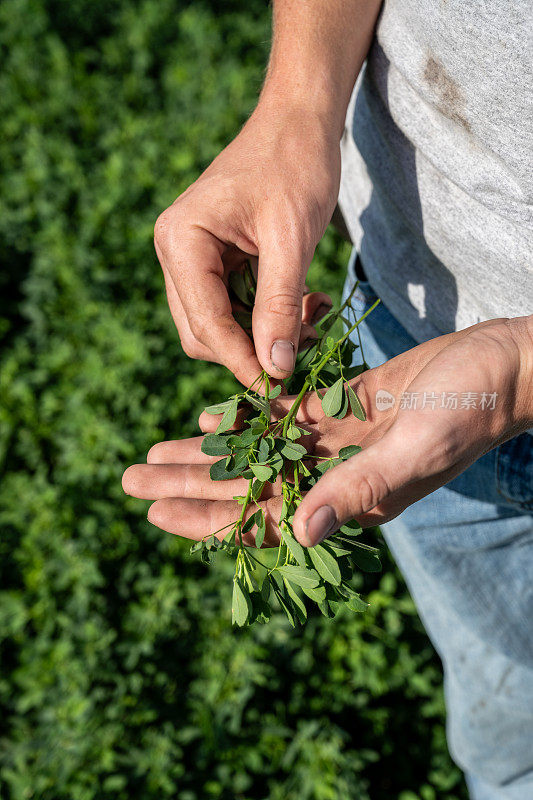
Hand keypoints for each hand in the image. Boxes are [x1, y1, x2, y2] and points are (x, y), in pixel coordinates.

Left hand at [122, 317, 531, 545]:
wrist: (503, 369)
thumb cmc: (469, 410)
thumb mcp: (416, 449)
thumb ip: (360, 488)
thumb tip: (299, 531)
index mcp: (350, 498)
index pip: (264, 518)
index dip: (207, 516)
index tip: (155, 510)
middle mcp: (337, 476)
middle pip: (248, 487)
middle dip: (189, 483)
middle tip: (131, 478)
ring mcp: (340, 442)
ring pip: (258, 454)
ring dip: (208, 453)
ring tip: (157, 452)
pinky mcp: (348, 406)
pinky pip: (286, 418)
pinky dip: (249, 418)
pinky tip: (212, 417)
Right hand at [154, 102, 339, 385]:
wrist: (297, 120)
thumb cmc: (295, 165)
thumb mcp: (291, 240)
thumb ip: (279, 306)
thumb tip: (274, 369)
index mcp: (181, 241)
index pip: (205, 323)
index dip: (241, 361)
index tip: (277, 387)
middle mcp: (174, 252)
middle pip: (202, 333)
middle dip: (249, 352)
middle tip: (301, 354)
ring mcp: (189, 257)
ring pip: (216, 326)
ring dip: (259, 338)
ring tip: (309, 323)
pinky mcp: (211, 261)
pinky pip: (230, 308)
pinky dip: (262, 318)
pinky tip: (301, 307)